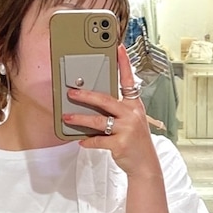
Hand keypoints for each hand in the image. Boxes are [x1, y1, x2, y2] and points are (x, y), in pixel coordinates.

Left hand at [63, 45, 161, 179]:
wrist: (145, 164)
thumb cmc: (136, 142)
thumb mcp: (132, 121)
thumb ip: (118, 111)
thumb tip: (95, 104)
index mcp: (135, 105)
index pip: (129, 80)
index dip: (124, 63)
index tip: (118, 48)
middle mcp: (132, 114)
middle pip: (105, 99)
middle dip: (86, 95)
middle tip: (71, 92)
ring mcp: (127, 129)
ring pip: (98, 120)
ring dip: (80, 118)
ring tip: (67, 117)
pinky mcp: (120, 144)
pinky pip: (98, 140)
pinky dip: (88, 141)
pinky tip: (81, 140)